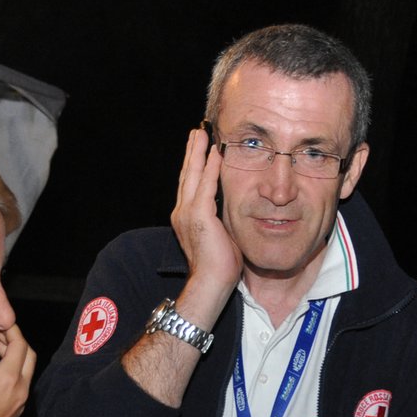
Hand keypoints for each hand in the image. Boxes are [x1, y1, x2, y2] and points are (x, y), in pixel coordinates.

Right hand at [0, 321, 34, 416]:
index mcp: (10, 379)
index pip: (20, 345)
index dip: (10, 330)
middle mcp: (21, 390)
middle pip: (28, 356)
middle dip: (15, 342)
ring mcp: (20, 402)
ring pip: (24, 371)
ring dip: (12, 357)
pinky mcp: (16, 411)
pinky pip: (19, 385)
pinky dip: (10, 373)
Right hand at [169, 127, 240, 326]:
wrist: (210, 284)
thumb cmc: (219, 268)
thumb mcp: (220, 238)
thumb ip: (221, 220)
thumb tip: (234, 211)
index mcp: (186, 218)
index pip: (190, 185)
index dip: (194, 166)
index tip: (200, 149)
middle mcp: (182, 212)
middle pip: (186, 175)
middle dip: (192, 152)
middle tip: (197, 132)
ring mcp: (188, 213)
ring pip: (193, 175)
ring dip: (199, 153)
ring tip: (203, 134)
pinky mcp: (199, 216)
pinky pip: (205, 184)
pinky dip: (210, 167)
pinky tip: (216, 152)